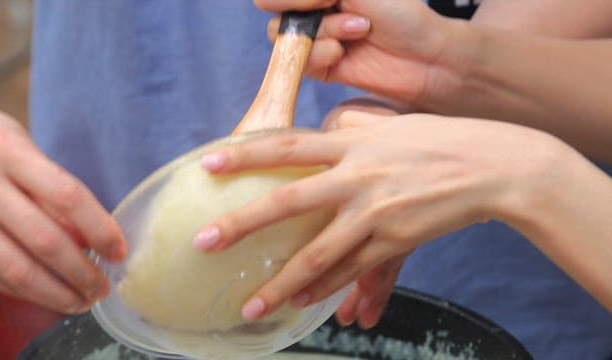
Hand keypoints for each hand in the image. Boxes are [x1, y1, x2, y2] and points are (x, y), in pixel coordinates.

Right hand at [0, 100, 125, 313]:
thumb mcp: (25, 149)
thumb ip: (53, 192)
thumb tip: (89, 241)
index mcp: (7, 151)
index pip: (67, 195)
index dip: (99, 228)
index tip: (118, 252)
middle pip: (44, 240)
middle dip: (81, 272)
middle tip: (104, 288)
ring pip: (15, 268)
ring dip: (55, 293)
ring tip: (81, 301)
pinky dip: (24, 291)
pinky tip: (47, 295)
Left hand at [193, 110, 555, 321]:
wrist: (491, 166)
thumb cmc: (437, 141)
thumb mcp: (387, 128)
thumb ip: (348, 134)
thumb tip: (316, 139)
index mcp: (352, 144)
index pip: (287, 146)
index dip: (245, 153)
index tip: (207, 163)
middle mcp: (358, 177)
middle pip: (289, 202)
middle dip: (242, 223)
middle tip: (203, 242)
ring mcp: (376, 213)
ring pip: (319, 255)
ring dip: (281, 284)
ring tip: (250, 306)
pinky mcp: (395, 240)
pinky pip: (353, 270)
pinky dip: (326, 288)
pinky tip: (302, 303)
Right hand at [257, 0, 469, 108]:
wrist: (426, 55)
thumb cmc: (399, 12)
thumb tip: (265, 1)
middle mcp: (313, 10)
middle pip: (273, 9)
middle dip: (304, 7)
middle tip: (334, 4)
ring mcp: (315, 38)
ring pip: (284, 36)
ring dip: (321, 31)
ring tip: (358, 30)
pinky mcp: (320, 67)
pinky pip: (298, 62)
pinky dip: (319, 54)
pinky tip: (344, 53)